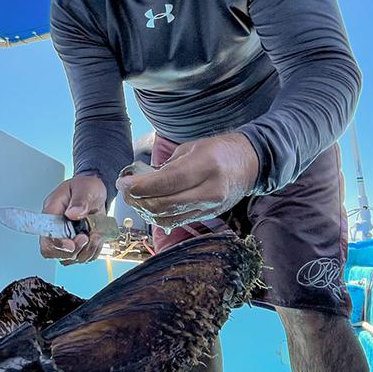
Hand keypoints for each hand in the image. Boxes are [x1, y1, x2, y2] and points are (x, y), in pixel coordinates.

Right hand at [39, 174, 106, 264]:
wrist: (96, 192)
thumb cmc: (86, 187)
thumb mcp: (84, 188)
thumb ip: (80, 200)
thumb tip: (73, 213)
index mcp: (51, 214)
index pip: (46, 237)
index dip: (57, 245)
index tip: (71, 244)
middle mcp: (56, 229)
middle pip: (54, 253)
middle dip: (74, 250)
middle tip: (86, 237)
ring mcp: (66, 238)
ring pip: (70, 258)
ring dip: (86, 251)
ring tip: (95, 235)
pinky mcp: (77, 244)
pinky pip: (83, 258)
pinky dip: (93, 251)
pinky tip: (97, 237)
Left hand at [115, 132, 257, 230]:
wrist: (249, 164)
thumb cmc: (217, 150)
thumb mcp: (191, 149)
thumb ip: (166, 167)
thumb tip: (139, 181)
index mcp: (206, 166)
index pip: (166, 182)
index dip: (140, 186)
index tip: (123, 182)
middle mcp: (209, 190)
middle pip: (163, 204)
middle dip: (138, 199)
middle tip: (125, 190)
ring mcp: (210, 207)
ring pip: (167, 218)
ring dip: (145, 210)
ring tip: (134, 198)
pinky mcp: (207, 216)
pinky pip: (176, 222)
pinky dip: (158, 216)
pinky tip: (149, 206)